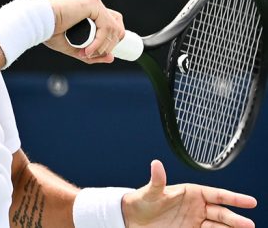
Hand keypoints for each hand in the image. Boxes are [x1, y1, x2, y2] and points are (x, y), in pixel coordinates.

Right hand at [44, 0, 124, 63]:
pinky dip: (100, 42)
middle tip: (94, 53)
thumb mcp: (72, 45)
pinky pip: (106, 26)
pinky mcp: (92, 3)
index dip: (110, 39)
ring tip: (87, 53)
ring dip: (104, 46)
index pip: (111, 22)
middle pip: (117, 23)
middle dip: (111, 43)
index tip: (102, 53)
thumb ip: (90, 52)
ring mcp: (93, 1)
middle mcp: (93, 2)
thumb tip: (111, 58)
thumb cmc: (47, 30)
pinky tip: (88, 50)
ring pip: (114, 27)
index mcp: (87, 8)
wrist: (35, 20)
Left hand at [122, 160, 256, 227]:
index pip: (217, 194)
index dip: (234, 198)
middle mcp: (197, 207)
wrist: (133, 219)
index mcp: (191, 192)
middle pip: (221, 213)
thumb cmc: (142, 201)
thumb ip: (157, 180)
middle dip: (235, 219)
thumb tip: (156, 164)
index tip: (250, 202)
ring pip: (218, 226)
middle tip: (249, 224)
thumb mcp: (150, 191)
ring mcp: (195, 221)